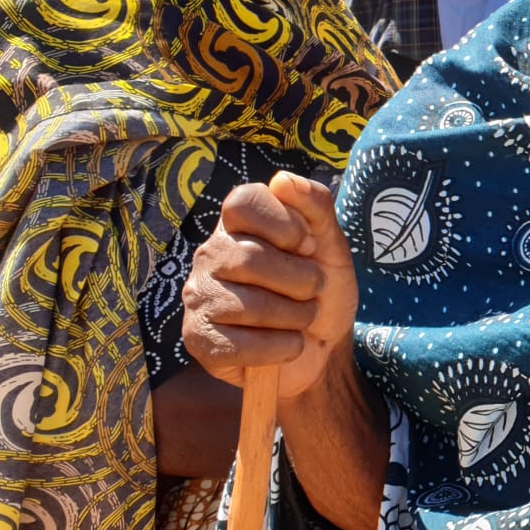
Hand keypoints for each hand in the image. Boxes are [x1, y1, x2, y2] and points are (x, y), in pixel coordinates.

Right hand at [183, 173, 357, 397]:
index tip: (307, 246)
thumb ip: (315, 207)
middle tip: (312, 291)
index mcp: (238, 226)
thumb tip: (283, 180)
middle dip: (300, 280)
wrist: (324, 349)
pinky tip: (287, 345)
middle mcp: (210, 256)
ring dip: (294, 317)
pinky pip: (239, 345)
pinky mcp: (198, 340)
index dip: (284, 224)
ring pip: (247, 306)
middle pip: (249, 258)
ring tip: (301, 319)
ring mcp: (199, 298)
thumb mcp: (332, 247)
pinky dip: (280, 348)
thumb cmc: (322, 292)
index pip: (242, 202)